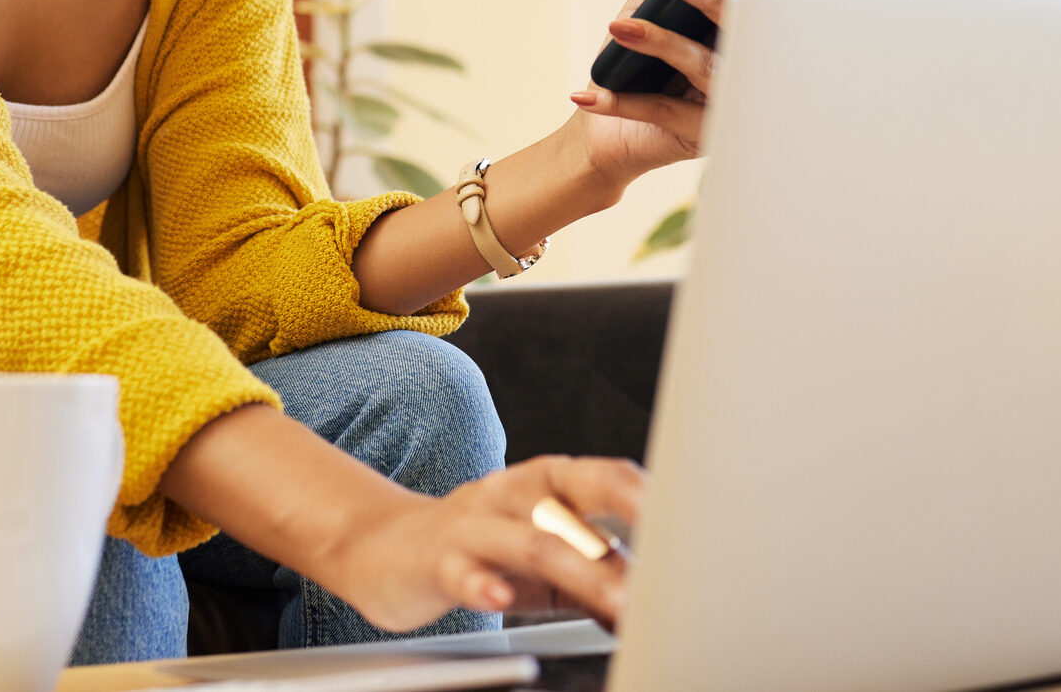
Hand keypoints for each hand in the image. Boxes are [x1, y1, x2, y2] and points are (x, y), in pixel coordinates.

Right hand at [325, 455, 644, 631]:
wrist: (381, 548)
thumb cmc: (478, 551)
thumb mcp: (542, 556)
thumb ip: (595, 571)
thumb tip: (658, 598)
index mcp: (543, 485)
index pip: (603, 476)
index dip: (647, 497)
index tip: (696, 522)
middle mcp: (510, 494)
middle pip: (575, 502)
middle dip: (625, 531)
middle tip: (670, 566)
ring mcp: (472, 524)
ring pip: (531, 541)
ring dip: (580, 571)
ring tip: (618, 601)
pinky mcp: (436, 560)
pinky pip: (462, 571)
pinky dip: (484, 585)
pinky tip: (502, 599)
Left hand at [569, 0, 732, 186]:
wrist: (605, 133)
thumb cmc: (635, 61)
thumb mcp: (649, 0)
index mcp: (743, 31)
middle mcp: (746, 67)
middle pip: (745, 30)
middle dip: (714, 1)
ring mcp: (728, 105)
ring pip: (706, 68)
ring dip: (660, 45)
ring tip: (619, 28)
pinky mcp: (700, 138)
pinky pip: (664, 112)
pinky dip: (623, 102)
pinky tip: (588, 94)